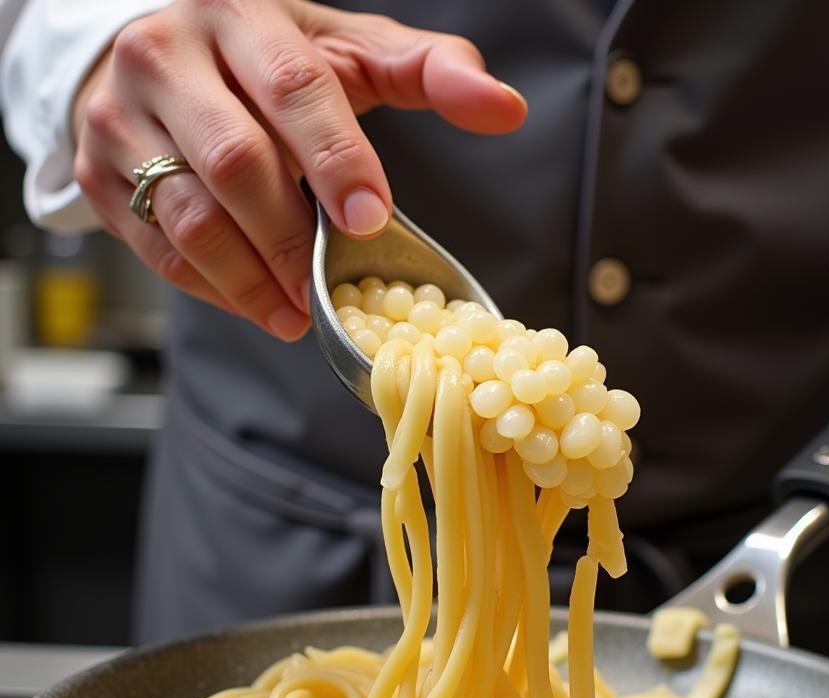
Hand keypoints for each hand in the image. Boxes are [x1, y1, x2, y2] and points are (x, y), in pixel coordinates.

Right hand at [72, 0, 526, 339]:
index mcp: (239, 15)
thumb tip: (506, 108)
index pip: (294, 89)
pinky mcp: (97, 170)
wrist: (157, 52)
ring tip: (298, 311)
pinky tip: (256, 302)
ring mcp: (119, 115)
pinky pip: (155, 247)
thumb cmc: (267, 60)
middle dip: (293, 239)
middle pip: (237, 163)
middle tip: (331, 286)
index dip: (337, 160)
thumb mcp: (347, 50)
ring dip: (252, 279)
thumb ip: (428, 72)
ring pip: (188, 215)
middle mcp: (166, 56)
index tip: (371, 220)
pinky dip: (212, 287)